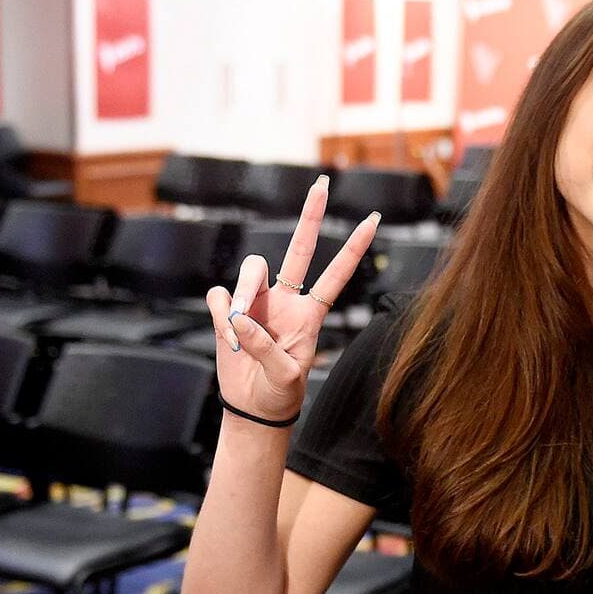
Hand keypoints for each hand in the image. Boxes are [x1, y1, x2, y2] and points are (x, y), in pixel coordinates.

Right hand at [206, 177, 377, 423]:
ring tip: (239, 331)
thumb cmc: (279, 394)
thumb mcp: (285, 377)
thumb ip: (265, 347)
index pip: (336, 276)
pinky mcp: (228, 311)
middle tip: (322, 185)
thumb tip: (241, 317)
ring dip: (243, 293)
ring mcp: (256, 303)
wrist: (253, 408)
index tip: (373, 221)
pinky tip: (226, 335)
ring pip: (250, 270)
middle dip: (311, 216)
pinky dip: (220, 314)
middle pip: (299, 249)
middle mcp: (285, 300)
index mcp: (310, 315)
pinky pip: (219, 296)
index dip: (353, 250)